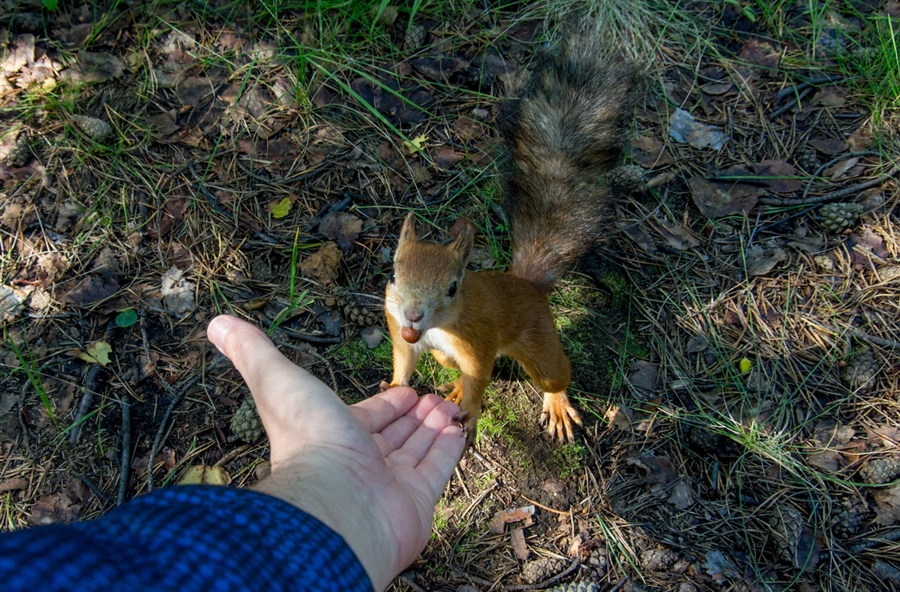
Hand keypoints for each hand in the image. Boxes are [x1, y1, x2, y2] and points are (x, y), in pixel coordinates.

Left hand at [206, 315, 464, 590]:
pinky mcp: (417, 500)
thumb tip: (217, 323)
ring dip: (433, 425)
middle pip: (394, 435)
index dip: (386, 405)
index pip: (368, 418)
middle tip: (432, 396)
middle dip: (413, 414)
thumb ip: (253, 352)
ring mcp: (390, 485)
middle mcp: (361, 463)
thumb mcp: (277, 381)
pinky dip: (449, 446)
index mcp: (334, 437)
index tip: (406, 390)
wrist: (334, 503)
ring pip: (417, 449)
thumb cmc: (306, 441)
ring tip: (449, 404)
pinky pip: (438, 467)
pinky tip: (459, 425)